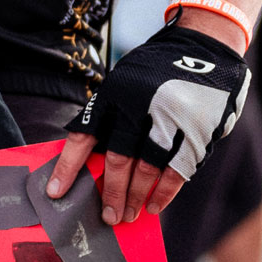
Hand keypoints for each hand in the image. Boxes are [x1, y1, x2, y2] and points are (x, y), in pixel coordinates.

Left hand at [47, 25, 252, 223]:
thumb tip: (93, 162)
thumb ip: (111, 117)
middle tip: (108, 217)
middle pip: (118, 161)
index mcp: (115, 92)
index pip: (84, 136)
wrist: (206, 45)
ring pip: (148, 171)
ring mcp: (172, 119)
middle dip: (111, 194)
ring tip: (129, 215)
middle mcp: (141, 106)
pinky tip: (154, 204)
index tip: (55, 193)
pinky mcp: (198, 131)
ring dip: (136, 197)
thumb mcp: (124, 81)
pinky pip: (177, 171)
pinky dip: (165, 192)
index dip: (68, 168)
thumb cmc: (156, 69)